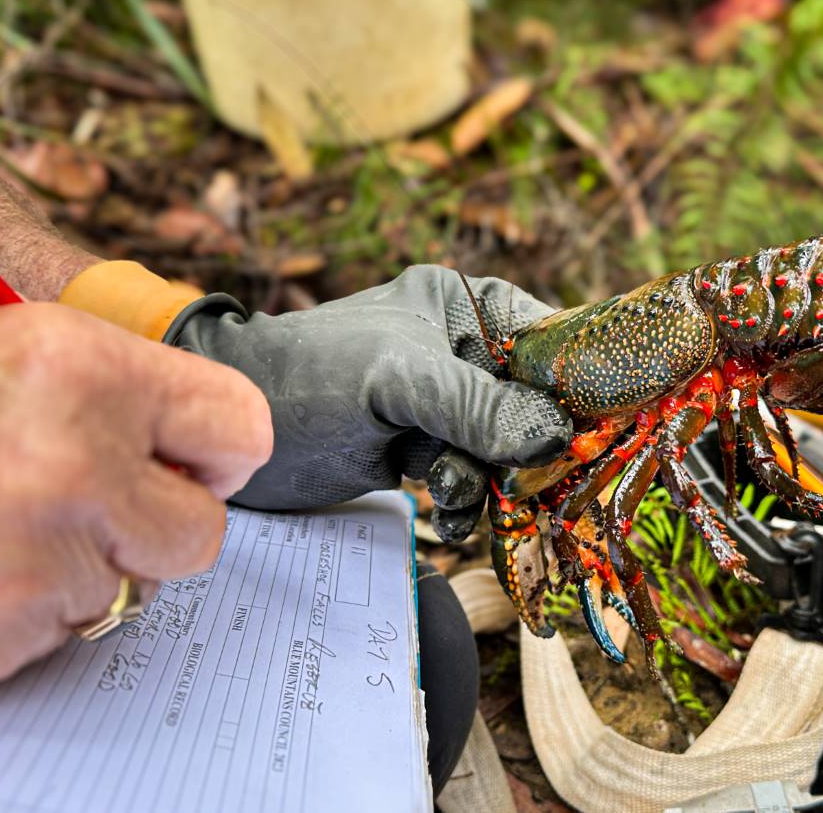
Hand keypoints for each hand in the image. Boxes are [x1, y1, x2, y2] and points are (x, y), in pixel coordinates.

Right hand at [0, 290, 271, 696]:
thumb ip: (98, 379)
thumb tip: (171, 425)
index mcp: (85, 375)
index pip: (240, 428)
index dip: (219, 445)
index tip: (196, 455)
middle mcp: (73, 474)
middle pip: (199, 533)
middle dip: (158, 518)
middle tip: (101, 496)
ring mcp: (27, 569)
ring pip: (118, 591)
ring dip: (75, 563)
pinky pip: (41, 636)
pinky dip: (10, 609)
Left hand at [174, 265, 571, 530]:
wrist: (230, 438)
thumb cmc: (307, 379)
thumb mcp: (395, 383)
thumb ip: (476, 407)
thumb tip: (556, 437)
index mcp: (463, 308)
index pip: (550, 340)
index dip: (576, 386)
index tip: (592, 434)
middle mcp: (461, 352)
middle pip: (535, 406)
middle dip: (527, 450)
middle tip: (521, 482)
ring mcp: (444, 405)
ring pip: (507, 452)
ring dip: (488, 482)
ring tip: (451, 490)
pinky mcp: (425, 448)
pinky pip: (474, 479)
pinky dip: (467, 502)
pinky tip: (447, 514)